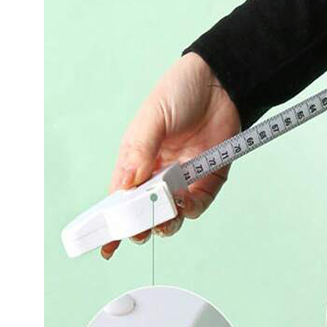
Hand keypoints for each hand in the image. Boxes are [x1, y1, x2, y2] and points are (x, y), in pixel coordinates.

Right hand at [101, 53, 240, 259]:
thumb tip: (127, 186)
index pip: (120, 198)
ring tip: (165, 216)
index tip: (106, 245)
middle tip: (140, 231)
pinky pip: (200, 203)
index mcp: (137, 160)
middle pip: (147, 212)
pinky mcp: (210, 177)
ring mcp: (185, 177)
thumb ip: (140, 150)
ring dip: (168, 221)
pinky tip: (185, 202)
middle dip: (141, 227)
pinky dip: (192, 208)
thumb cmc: (180, 92)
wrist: (221, 81)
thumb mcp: (152, 118)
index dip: (113, 222)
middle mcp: (160, 173)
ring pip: (174, 214)